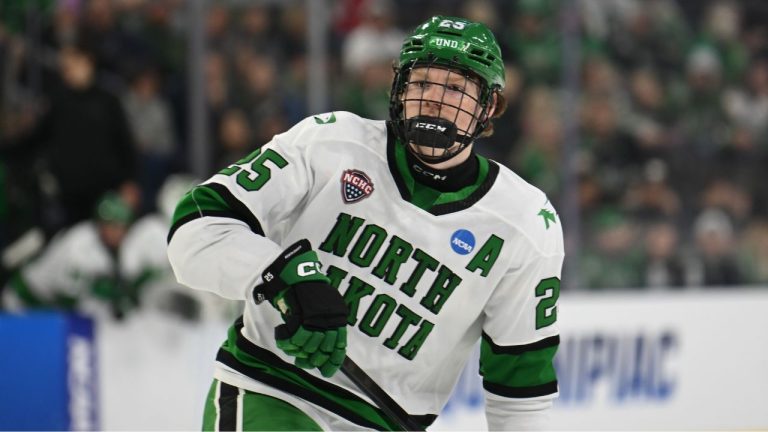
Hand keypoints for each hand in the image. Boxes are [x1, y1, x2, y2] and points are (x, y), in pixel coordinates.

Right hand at [253, 240, 348, 376]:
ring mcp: (315, 318)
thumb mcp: (325, 308)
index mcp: (338, 318)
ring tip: (292, 349)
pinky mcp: (300, 316)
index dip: (332, 363)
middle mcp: (330, 319)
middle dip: (312, 359)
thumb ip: (326, 326)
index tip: (326, 372)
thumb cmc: (309, 291)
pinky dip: (286, 341)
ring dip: (298, 351)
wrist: (296, 273)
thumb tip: (320, 350)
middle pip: (322, 350)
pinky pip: (294, 338)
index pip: (339, 347)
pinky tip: (282, 335)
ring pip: (307, 346)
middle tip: (303, 361)